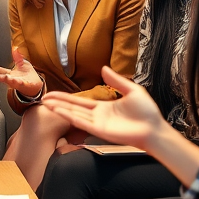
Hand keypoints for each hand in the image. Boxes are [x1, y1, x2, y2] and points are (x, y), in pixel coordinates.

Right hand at [0, 47, 44, 97]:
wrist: (36, 86)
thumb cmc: (26, 75)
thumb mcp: (21, 64)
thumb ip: (17, 58)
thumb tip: (15, 49)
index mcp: (9, 74)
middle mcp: (11, 80)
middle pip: (3, 77)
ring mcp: (18, 83)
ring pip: (11, 82)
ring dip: (7, 79)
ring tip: (3, 77)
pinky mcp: (26, 85)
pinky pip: (22, 84)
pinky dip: (20, 83)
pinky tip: (20, 81)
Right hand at [41, 66, 167, 150]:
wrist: (154, 128)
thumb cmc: (147, 112)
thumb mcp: (132, 90)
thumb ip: (116, 80)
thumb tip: (104, 68)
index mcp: (103, 107)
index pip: (80, 101)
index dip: (65, 97)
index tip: (52, 94)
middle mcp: (97, 116)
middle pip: (73, 107)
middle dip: (58, 103)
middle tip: (43, 99)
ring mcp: (97, 123)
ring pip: (74, 114)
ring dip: (60, 109)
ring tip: (46, 104)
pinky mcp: (100, 130)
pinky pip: (81, 122)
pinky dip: (69, 116)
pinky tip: (59, 111)